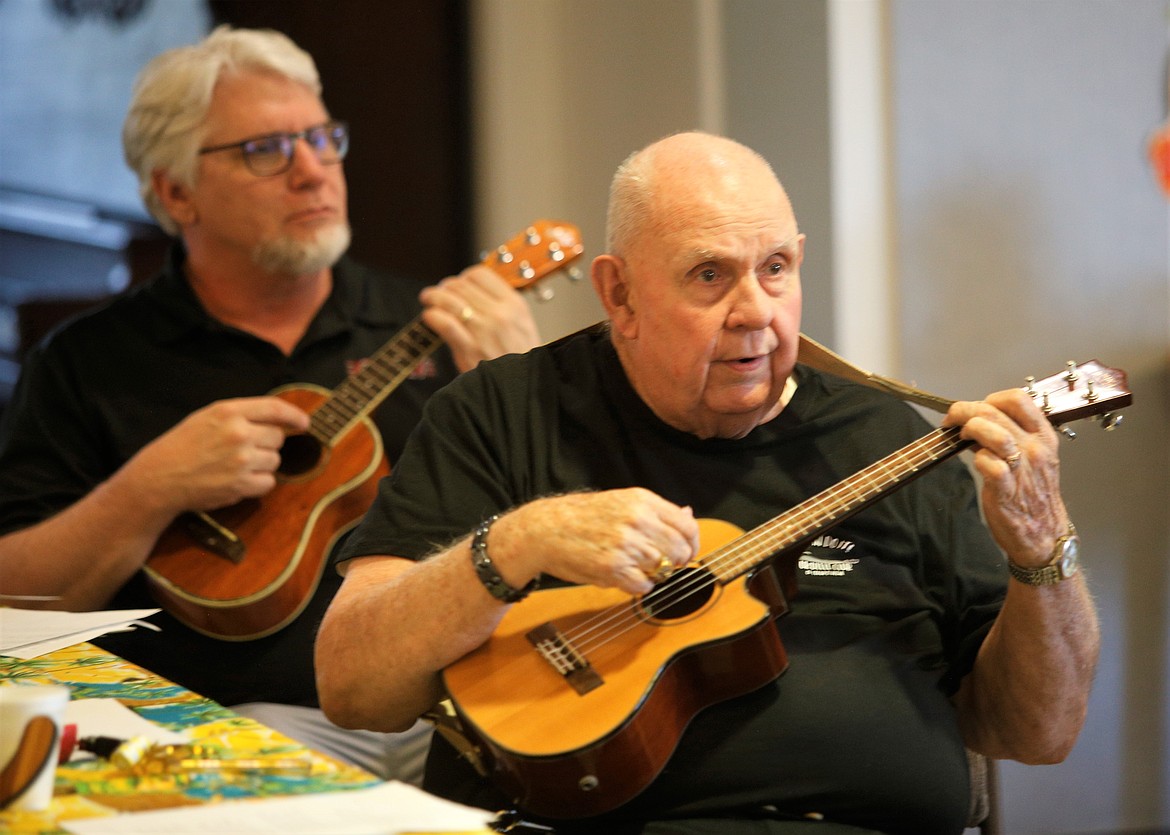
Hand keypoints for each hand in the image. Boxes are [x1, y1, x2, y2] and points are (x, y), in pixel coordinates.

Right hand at [127, 396, 310, 515]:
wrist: (159, 478)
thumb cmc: (183, 446)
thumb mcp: (207, 417)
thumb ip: (241, 415)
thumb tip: (278, 419)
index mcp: (228, 411)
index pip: (275, 408)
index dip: (295, 416)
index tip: (304, 423)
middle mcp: (238, 433)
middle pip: (278, 437)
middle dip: (267, 444)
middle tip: (244, 450)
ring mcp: (241, 459)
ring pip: (275, 461)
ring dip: (262, 465)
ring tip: (235, 466)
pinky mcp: (241, 484)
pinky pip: (268, 482)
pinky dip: (258, 483)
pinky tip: (237, 480)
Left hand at [419, 264, 540, 371]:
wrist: (522, 388)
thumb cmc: (520, 359)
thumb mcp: (522, 325)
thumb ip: (501, 307)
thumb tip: (472, 293)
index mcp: (514, 305)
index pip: (480, 274)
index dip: (463, 277)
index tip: (458, 284)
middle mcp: (500, 314)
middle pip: (461, 285)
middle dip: (445, 287)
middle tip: (437, 293)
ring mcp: (484, 330)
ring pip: (449, 300)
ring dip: (433, 297)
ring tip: (428, 299)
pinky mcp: (470, 348)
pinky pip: (444, 322)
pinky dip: (432, 316)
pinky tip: (429, 316)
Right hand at [492, 489, 699, 595]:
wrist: (545, 529)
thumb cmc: (583, 516)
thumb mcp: (622, 502)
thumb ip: (657, 512)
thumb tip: (689, 515)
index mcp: (642, 500)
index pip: (687, 525)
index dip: (692, 544)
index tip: (687, 552)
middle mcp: (637, 520)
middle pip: (679, 551)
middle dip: (675, 563)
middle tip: (661, 565)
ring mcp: (626, 545)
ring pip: (662, 570)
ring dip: (652, 574)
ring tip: (633, 566)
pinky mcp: (613, 568)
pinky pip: (643, 585)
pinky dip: (637, 586)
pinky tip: (623, 575)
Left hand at [942, 388, 1068, 566]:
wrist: (1044, 534)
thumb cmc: (1034, 496)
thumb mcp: (1030, 459)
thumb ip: (1008, 438)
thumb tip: (977, 422)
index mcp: (1043, 437)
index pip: (1019, 400)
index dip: (991, 398)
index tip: (977, 406)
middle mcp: (1035, 448)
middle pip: (996, 412)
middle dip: (966, 410)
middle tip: (953, 419)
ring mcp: (1022, 468)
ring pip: (994, 432)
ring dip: (970, 428)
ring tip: (961, 436)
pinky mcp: (1007, 488)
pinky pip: (989, 463)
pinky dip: (978, 458)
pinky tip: (976, 462)